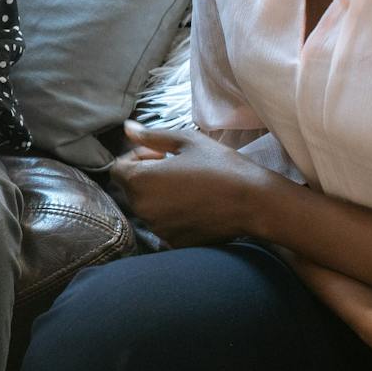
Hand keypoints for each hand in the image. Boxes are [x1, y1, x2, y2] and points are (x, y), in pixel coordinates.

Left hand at [110, 121, 282, 246]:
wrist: (253, 202)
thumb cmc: (220, 165)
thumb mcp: (186, 141)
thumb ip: (151, 136)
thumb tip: (127, 128)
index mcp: (141, 181)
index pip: (117, 169)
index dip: (135, 157)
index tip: (159, 153)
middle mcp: (143, 209)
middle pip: (130, 189)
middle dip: (146, 175)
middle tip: (176, 166)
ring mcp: (158, 229)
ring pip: (147, 207)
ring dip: (158, 195)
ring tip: (188, 185)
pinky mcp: (174, 242)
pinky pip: (163, 224)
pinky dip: (171, 214)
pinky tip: (194, 204)